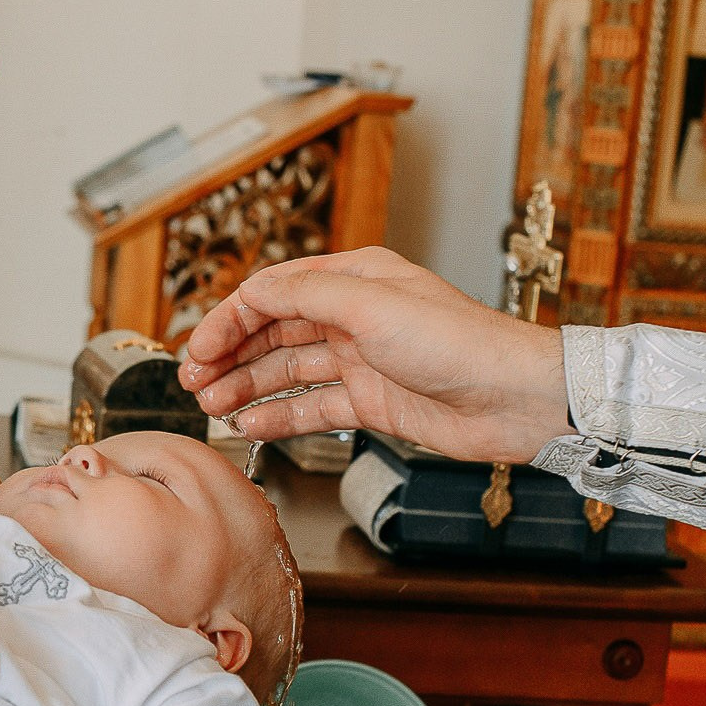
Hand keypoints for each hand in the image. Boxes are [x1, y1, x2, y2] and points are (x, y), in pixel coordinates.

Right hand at [178, 247, 571, 462]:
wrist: (511, 398)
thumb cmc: (458, 343)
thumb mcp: (371, 305)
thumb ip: (305, 296)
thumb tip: (253, 292)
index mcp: (354, 279)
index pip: (273, 292)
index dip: (230, 319)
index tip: (199, 348)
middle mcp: (353, 316)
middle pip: (273, 332)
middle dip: (230, 355)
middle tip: (193, 382)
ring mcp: (361, 361)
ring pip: (286, 372)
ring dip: (246, 387)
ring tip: (212, 408)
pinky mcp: (371, 402)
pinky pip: (312, 408)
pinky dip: (278, 417)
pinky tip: (251, 425)